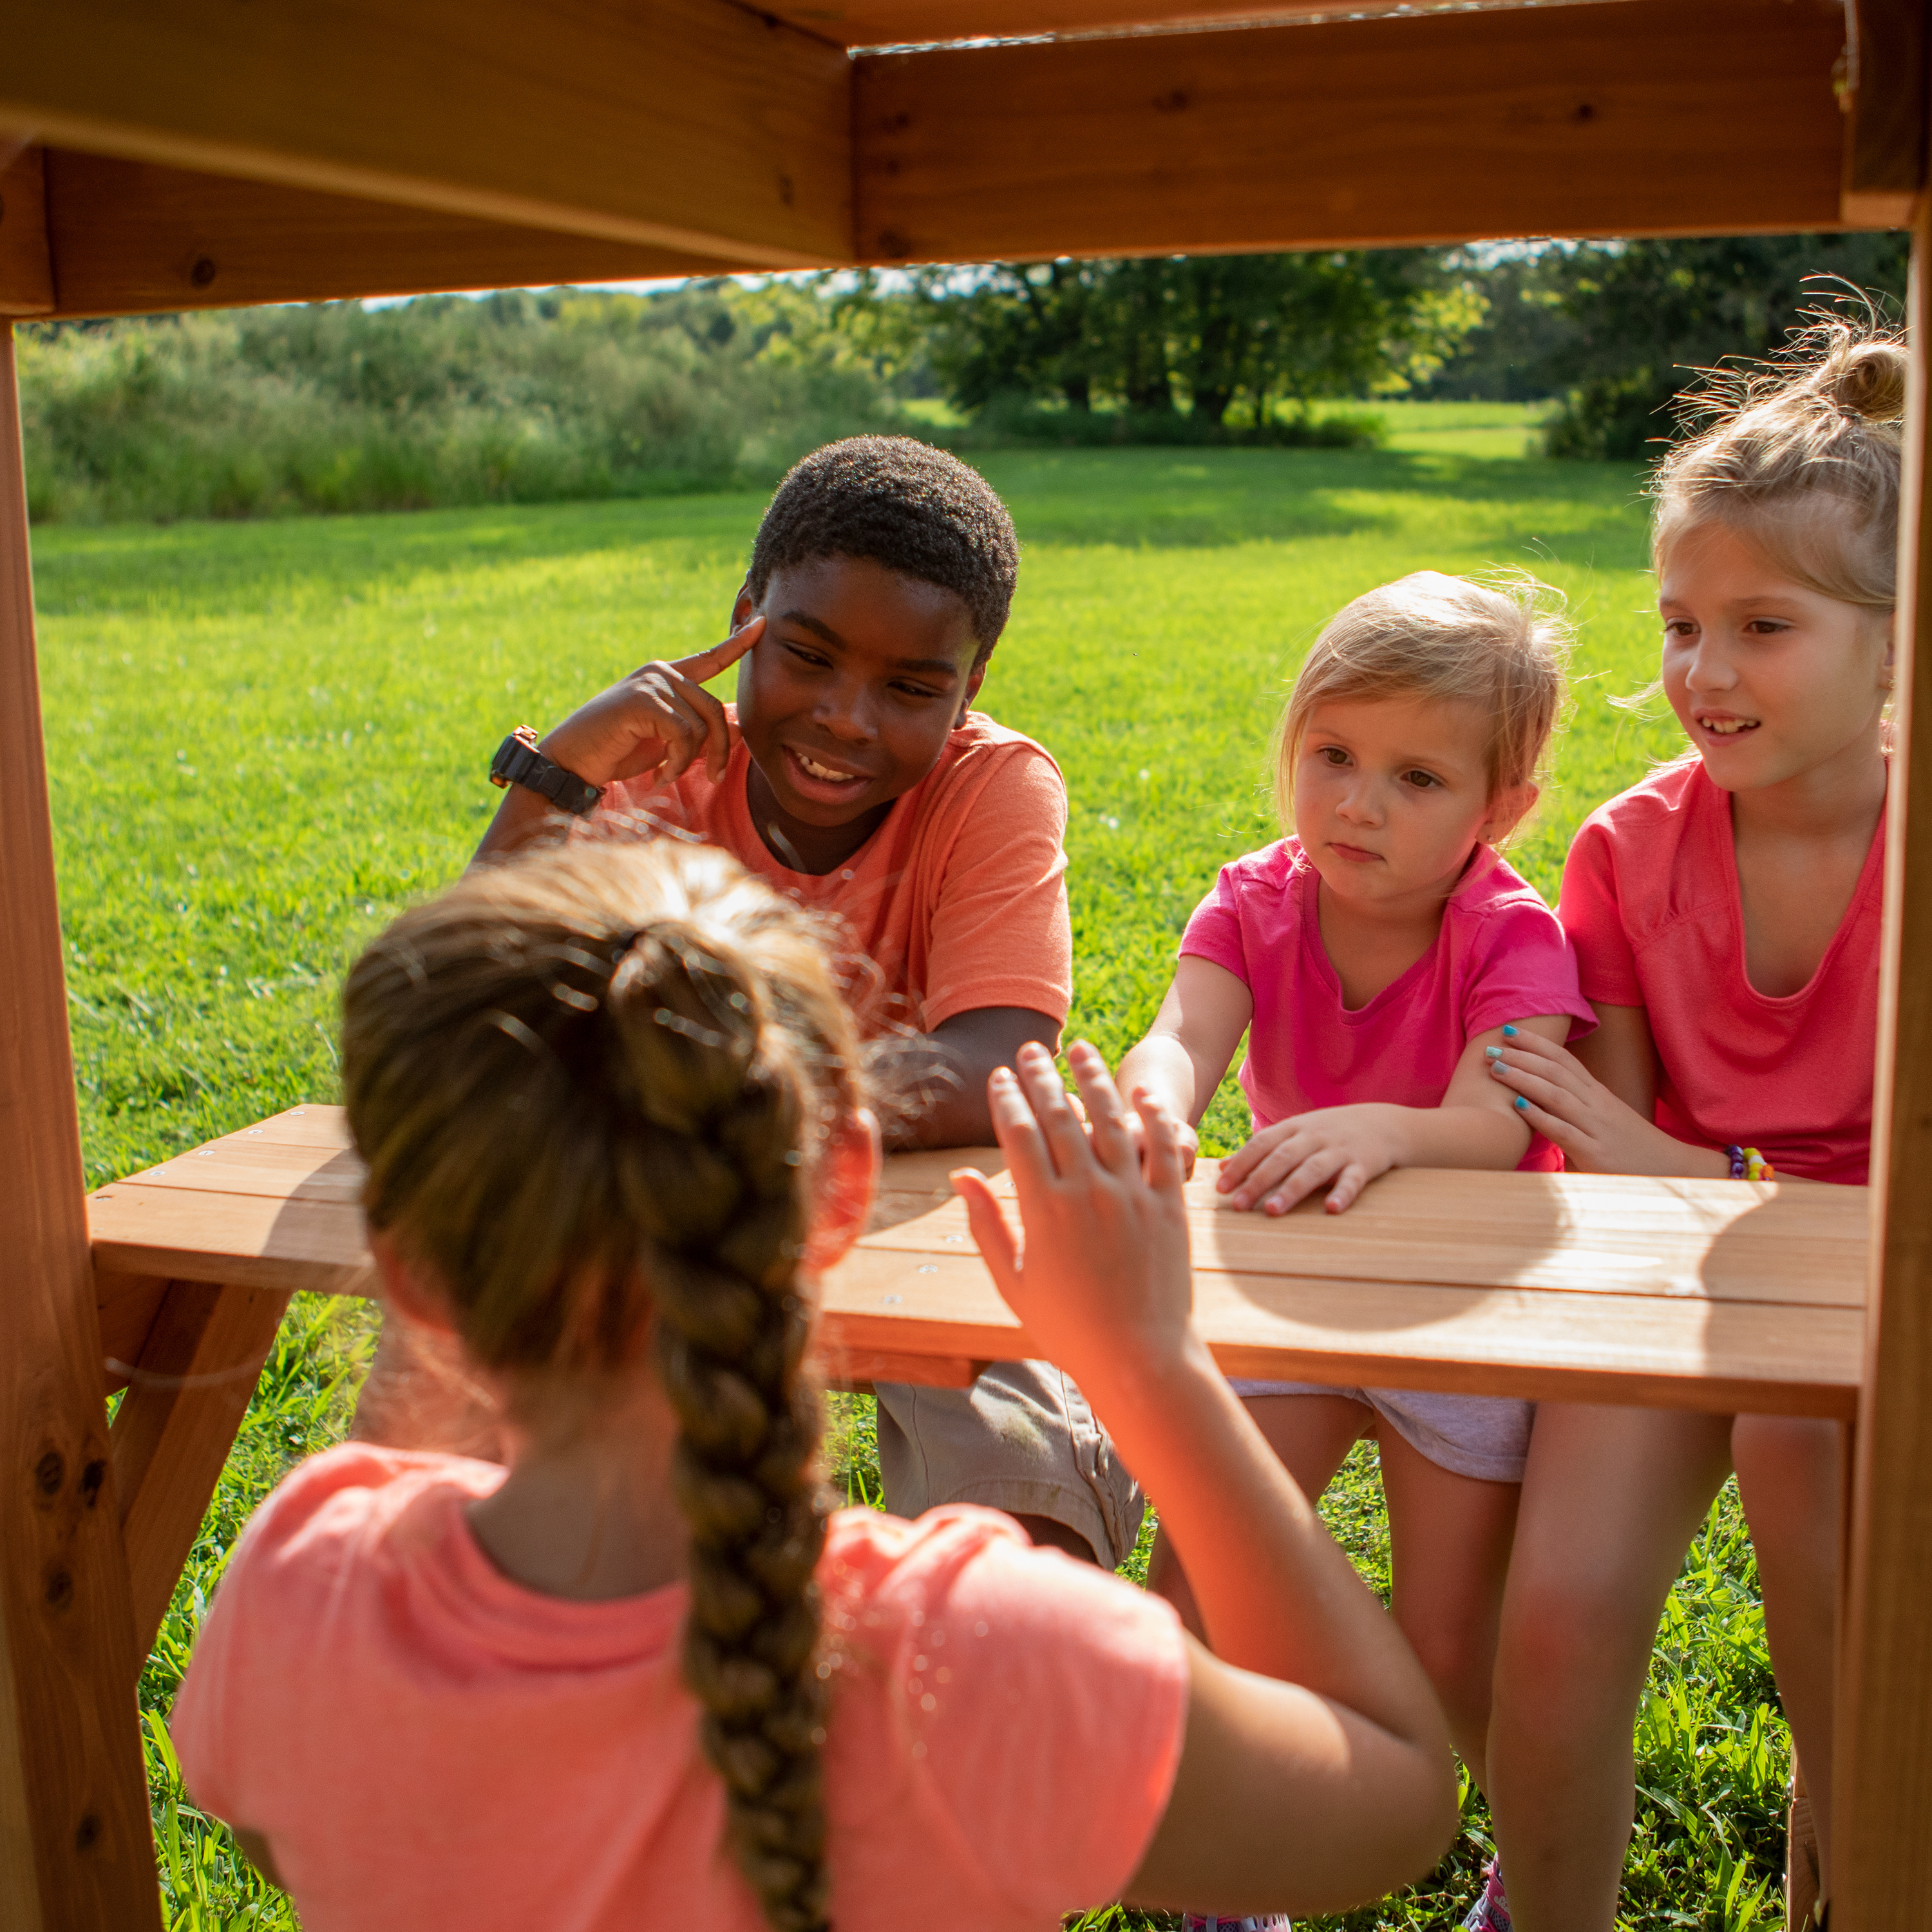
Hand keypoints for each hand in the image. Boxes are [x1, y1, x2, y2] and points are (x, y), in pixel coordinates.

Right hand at [540, 617, 763, 789]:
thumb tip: (739, 728)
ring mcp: (651, 683)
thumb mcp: (665, 742)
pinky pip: (683, 734)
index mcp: (665, 677)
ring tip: (669, 776)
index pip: (710, 658)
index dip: (737, 644)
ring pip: (701, 726)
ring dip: (690, 760)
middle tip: (712, 776)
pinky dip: (677, 762)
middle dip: (720, 748)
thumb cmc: (616, 752)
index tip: (762, 624)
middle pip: (714, 708)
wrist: (572, 761)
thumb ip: (697, 730)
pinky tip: (661, 775)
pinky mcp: (643, 700)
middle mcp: (660, 673)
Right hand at [953, 1040, 1194, 1391]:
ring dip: (1093, 1079)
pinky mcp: (1169, 1204)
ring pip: (1110, 1119)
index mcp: (1043, 1209)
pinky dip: (1153, 1116)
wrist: (1140, 1360)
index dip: (1006, 1097)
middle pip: (1060, 1115)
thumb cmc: (1069, 1330)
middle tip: (1031, 1050)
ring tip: (1082, 1049)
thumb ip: (986, 1225)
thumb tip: (960, 1176)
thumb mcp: (1013, 1281)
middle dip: (1041, 1076)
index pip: (1018, 1132)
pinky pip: (1162, 1147)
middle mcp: (1087, 1192)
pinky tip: (1141, 1093)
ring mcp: (1132, 1195)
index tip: (999, 1076)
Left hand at [1215, 1103, 1407, 1215]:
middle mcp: (1313, 1137)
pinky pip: (1353, 1180)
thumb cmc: (1328, 1132)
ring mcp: (1339, 1149)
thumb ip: (1260, 1150)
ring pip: (1312, 1169)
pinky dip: (1342, 1193)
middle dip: (1258, 1181)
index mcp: (1293, 1128)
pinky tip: (1331, 1208)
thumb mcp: (1293, 1134)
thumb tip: (1221, 1168)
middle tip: (1238, 1206)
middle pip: (1282, 1158)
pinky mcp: (1364, 1163)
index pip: (1261, 1144)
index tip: (1221, 1188)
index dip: (1240, 1165)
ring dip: (1291, 1190)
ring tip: (1272, 1211)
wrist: (1383, 1123)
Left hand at [1483, 1028, 1719, 1175]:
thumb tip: (1539, 1101)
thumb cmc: (1629, 1148)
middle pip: (1556, 1071)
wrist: (1672, 1170)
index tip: (1508, 1029)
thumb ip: (1574, 1109)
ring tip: (1497, 1068)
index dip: (1536, 1043)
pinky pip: (1565, 1131)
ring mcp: (1597, 1127)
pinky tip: (1520, 1107)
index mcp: (1597, 1094)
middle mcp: (1596, 1105)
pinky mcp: (1596, 1153)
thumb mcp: (1601, 1121)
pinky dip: (1541, 1117)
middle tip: (1490, 1046)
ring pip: (1556, 1095)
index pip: (1564, 1060)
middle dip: (1522, 1056)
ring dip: (1524, 1079)